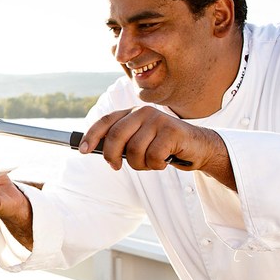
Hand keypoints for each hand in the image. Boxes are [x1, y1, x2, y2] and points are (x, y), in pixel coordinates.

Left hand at [79, 106, 234, 189]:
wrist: (197, 147)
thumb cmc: (163, 146)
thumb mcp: (139, 141)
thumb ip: (121, 142)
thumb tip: (93, 149)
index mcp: (132, 113)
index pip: (106, 121)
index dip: (92, 136)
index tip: (83, 150)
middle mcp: (143, 112)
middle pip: (116, 137)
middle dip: (112, 156)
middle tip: (116, 167)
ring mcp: (158, 120)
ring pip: (134, 150)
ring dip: (140, 164)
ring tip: (150, 162)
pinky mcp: (172, 131)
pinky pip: (152, 157)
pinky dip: (156, 165)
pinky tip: (164, 160)